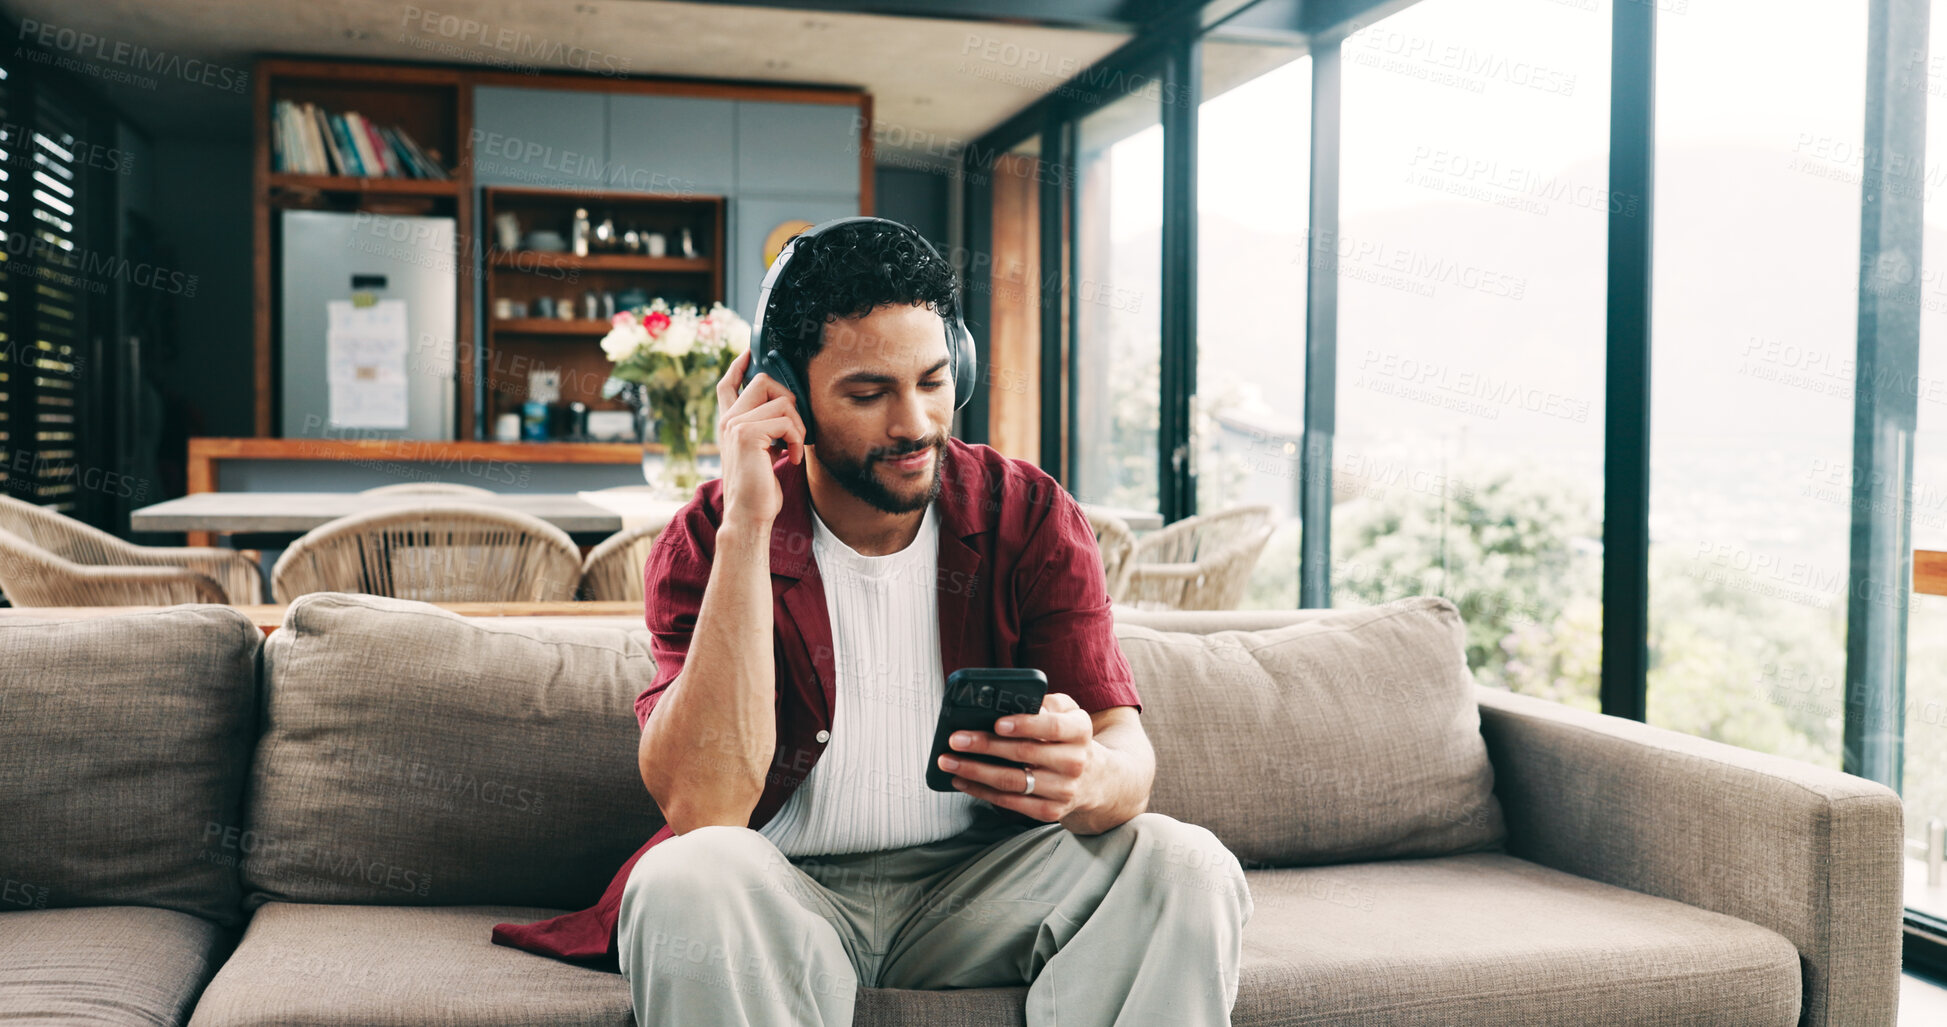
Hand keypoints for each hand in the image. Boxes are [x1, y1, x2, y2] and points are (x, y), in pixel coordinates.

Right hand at [715, 349, 806, 527]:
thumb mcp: (763, 453)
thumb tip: (790, 410)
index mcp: (730, 423)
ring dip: (799, 426)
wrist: (749, 515)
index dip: (738, 365)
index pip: (728, 384)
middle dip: (789, 400)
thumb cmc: (760, 490)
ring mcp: (735, 424)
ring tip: (794, 449)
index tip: (748, 353)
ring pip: (782, 401)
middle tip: (795, 430)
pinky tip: (792, 458)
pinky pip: (787, 420)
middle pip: (763, 381)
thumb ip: (768, 430)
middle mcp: (729, 420)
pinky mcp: (746, 433)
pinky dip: (798, 439)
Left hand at [938, 692, 1099, 825]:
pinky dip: (981, 792)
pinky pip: (1010, 803)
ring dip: (975, 772)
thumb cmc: (1068, 737)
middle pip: (1024, 754)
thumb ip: (1047, 703)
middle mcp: (1075, 762)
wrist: (1094, 779)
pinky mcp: (1050, 812)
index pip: (1052, 727)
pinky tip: (962, 781)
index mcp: (1079, 731)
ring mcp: (1063, 790)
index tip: (997, 723)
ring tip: (949, 762)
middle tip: (955, 739)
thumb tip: (1016, 703)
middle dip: (985, 746)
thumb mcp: (1068, 712)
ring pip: (1012, 781)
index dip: (1025, 725)